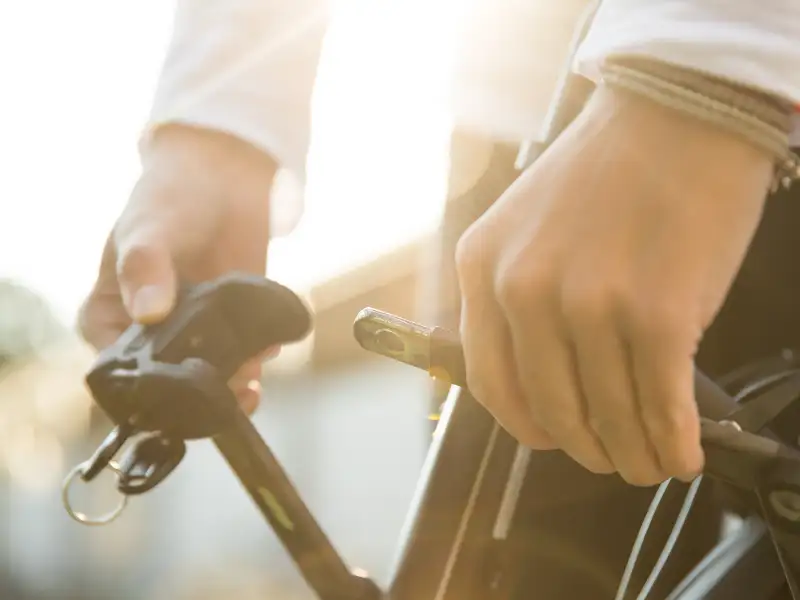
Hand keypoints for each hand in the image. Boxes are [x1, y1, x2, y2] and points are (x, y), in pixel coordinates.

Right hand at [79, 124, 279, 414]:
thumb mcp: (148, 228)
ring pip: (207, 377)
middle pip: (166, 383)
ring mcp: (191, 335)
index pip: (115, 368)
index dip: (145, 385)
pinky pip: (241, 360)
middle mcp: (146, 334)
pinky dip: (256, 362)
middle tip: (229, 389)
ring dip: (231, 382)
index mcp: (107, 316)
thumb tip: (149, 312)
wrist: (221, 179)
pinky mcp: (229, 329)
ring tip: (251, 376)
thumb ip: (145, 267)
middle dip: (196, 391)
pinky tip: (267, 351)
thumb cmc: (168, 199)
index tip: (177, 385)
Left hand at [455, 86, 773, 485]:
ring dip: (632, 455)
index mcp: (483, 266)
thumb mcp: (525, 224)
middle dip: (584, 449)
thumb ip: (516, 294)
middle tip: (608, 459)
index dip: (524, 424)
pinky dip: (673, 441)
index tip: (549, 438)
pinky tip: (683, 452)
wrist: (678, 110)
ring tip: (647, 462)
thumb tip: (541, 374)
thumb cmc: (607, 167)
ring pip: (609, 415)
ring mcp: (590, 302)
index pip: (490, 379)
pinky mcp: (658, 313)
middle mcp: (525, 289)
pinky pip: (661, 403)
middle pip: (551, 409)